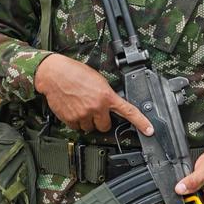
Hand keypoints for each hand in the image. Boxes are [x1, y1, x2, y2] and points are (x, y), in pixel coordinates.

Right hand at [33, 53, 153, 135]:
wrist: (54, 74)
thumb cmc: (76, 73)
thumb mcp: (99, 80)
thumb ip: (107, 95)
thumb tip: (112, 105)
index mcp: (107, 96)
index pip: (129, 112)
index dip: (141, 122)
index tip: (149, 130)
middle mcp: (96, 107)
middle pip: (105, 126)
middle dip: (101, 120)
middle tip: (95, 110)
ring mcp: (83, 115)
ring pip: (90, 128)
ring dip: (88, 121)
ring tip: (82, 107)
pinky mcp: (70, 119)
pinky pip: (77, 128)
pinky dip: (76, 122)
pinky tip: (73, 109)